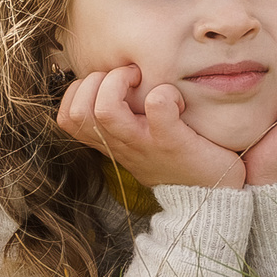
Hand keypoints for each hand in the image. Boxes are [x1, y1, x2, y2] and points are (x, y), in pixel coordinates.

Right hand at [57, 65, 245, 189]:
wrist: (209, 199)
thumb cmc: (175, 163)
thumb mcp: (139, 147)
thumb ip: (124, 124)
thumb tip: (116, 84)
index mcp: (110, 143)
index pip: (67, 117)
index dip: (78, 91)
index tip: (107, 83)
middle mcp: (121, 144)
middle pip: (78, 111)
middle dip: (96, 80)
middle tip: (127, 77)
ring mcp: (144, 143)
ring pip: (105, 109)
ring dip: (119, 81)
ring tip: (140, 79)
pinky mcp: (171, 140)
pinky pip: (157, 105)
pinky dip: (166, 92)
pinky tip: (176, 100)